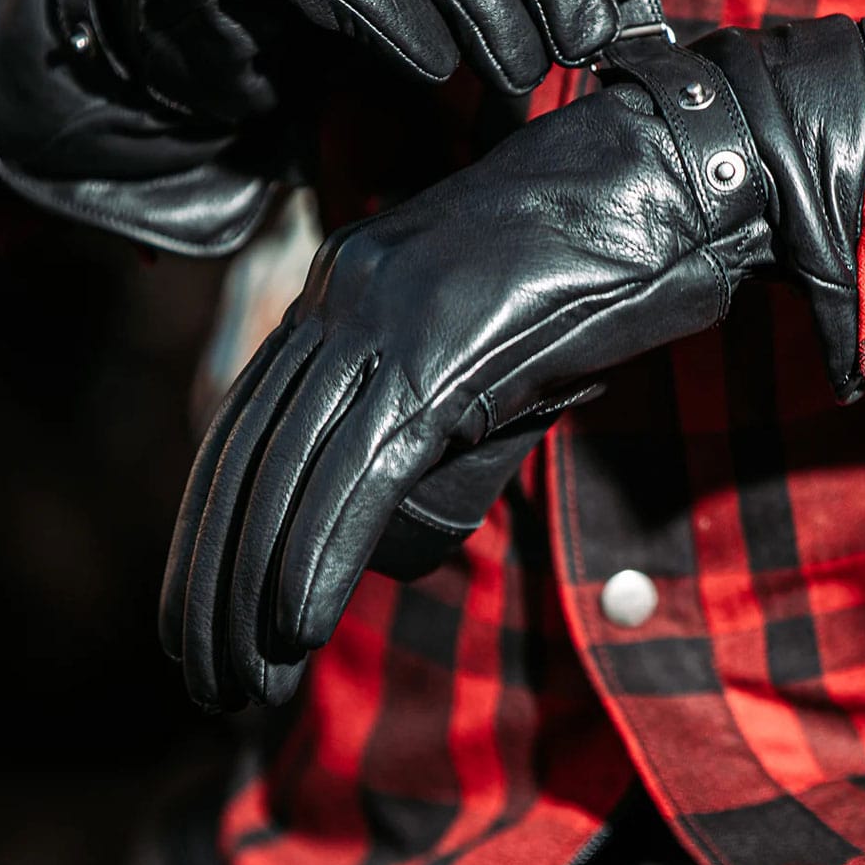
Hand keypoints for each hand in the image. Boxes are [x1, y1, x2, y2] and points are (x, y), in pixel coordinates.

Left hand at [159, 15, 864, 709]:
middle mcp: (342, 298)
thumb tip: (392, 498)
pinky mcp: (443, 353)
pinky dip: (320, 555)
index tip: (200, 608)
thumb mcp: (479, 335)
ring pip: (291, 471)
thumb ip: (427, 401)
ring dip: (253, 590)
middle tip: (204, 671)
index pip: (244, 423)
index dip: (211, 526)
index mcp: (340, 288)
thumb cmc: (587, 268)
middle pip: (248, 455)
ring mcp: (387, 320)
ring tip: (238, 681)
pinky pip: (362, 469)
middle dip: (214, 577)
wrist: (664, 183)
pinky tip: (293, 626)